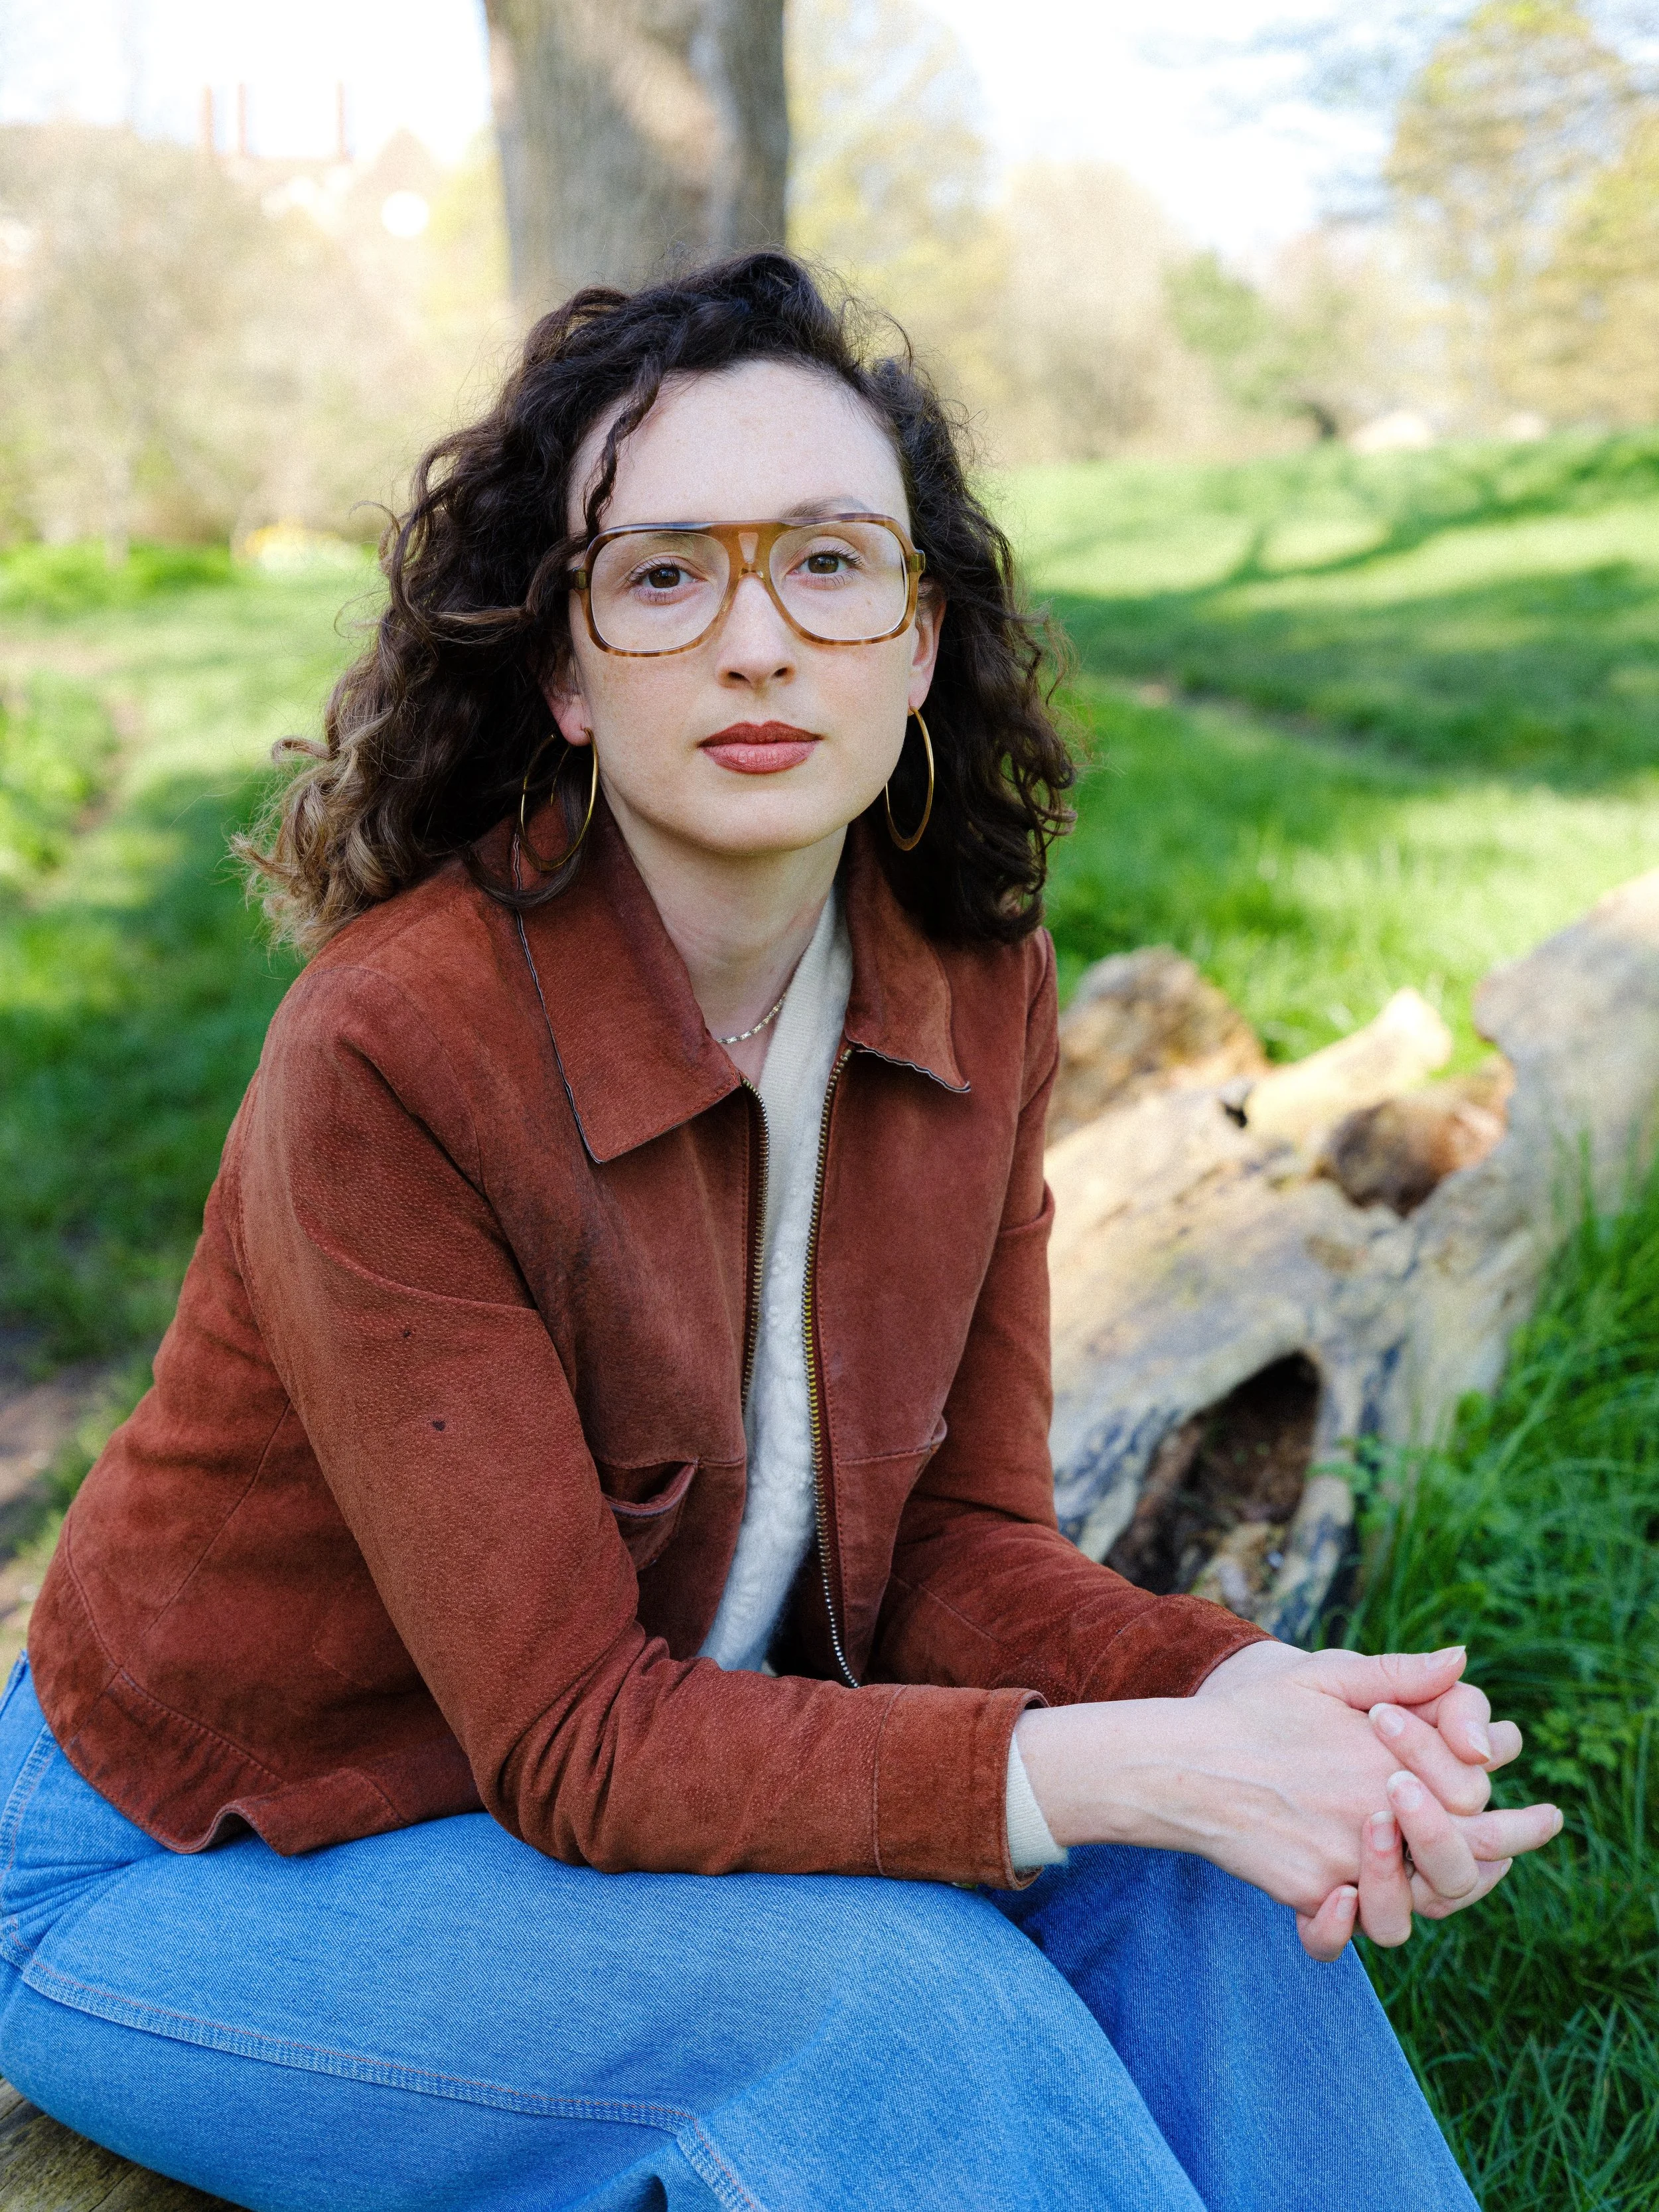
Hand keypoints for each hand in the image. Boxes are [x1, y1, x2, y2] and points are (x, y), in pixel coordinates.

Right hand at [1012, 1641, 1559, 1959]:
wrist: (1181, 1765)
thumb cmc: (1254, 1715)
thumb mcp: (1324, 1679)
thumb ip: (1396, 1673)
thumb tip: (1460, 1659)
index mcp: (1384, 1758)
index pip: (1471, 1791)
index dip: (1499, 1801)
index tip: (1543, 1815)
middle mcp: (1374, 1812)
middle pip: (1461, 1855)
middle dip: (1501, 1850)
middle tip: (1533, 1841)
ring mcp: (1344, 1858)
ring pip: (1414, 1903)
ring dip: (1428, 1886)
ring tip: (1442, 1879)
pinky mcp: (1308, 1891)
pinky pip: (1348, 1923)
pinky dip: (1349, 1922)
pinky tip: (1350, 1905)